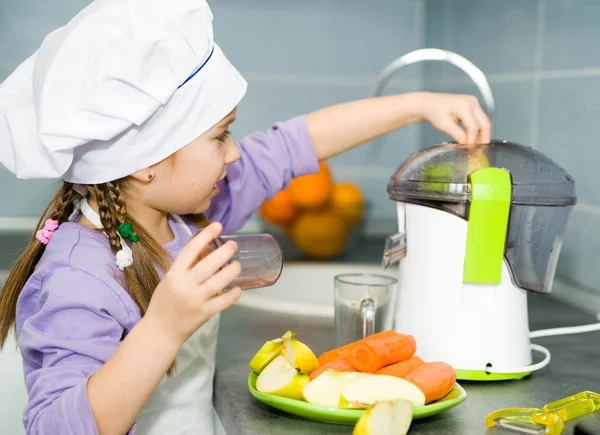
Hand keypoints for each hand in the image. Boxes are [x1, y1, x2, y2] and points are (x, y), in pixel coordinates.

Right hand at [145, 222, 241, 344]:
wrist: (160, 331)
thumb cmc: (164, 302)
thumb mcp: (171, 280)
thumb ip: (188, 266)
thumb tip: (209, 248)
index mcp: (174, 274)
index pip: (190, 250)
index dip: (205, 236)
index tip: (218, 225)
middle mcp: (184, 286)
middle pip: (208, 264)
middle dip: (224, 252)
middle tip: (233, 245)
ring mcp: (195, 300)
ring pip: (219, 282)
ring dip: (232, 271)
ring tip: (237, 265)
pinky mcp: (204, 314)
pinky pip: (223, 301)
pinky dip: (233, 294)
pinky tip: (238, 289)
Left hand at [418, 93, 491, 144]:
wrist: (429, 104)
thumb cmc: (434, 111)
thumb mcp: (443, 125)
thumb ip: (457, 135)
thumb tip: (467, 144)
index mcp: (463, 105)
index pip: (473, 126)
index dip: (473, 140)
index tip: (470, 150)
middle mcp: (471, 102)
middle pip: (485, 123)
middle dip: (484, 139)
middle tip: (480, 151)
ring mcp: (474, 103)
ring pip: (484, 122)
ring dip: (482, 135)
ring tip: (476, 147)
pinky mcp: (473, 107)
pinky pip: (480, 120)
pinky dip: (479, 130)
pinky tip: (474, 140)